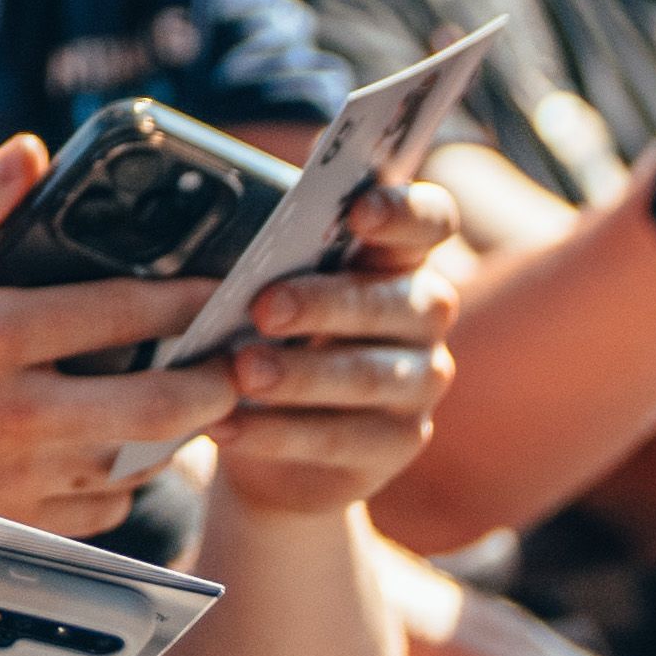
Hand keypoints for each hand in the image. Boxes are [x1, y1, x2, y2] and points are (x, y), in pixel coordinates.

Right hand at [0, 136, 223, 531]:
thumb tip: (32, 154)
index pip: (123, 313)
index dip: (188, 298)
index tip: (221, 285)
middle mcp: (10, 414)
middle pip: (159, 406)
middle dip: (218, 380)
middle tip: (239, 358)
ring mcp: (10, 479)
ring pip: (136, 466)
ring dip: (179, 433)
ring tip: (197, 401)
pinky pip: (96, 514)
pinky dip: (124, 484)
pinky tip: (123, 452)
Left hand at [202, 180, 462, 516]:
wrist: (269, 437)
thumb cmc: (270, 335)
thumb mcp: (268, 289)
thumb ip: (274, 257)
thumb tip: (236, 235)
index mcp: (397, 257)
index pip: (429, 221)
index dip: (404, 212)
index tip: (359, 211)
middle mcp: (423, 315)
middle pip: (393, 302)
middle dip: (325, 303)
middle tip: (263, 309)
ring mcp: (420, 382)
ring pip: (368, 376)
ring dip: (301, 374)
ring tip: (242, 372)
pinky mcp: (397, 443)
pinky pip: (340, 438)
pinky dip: (276, 432)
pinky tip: (226, 424)